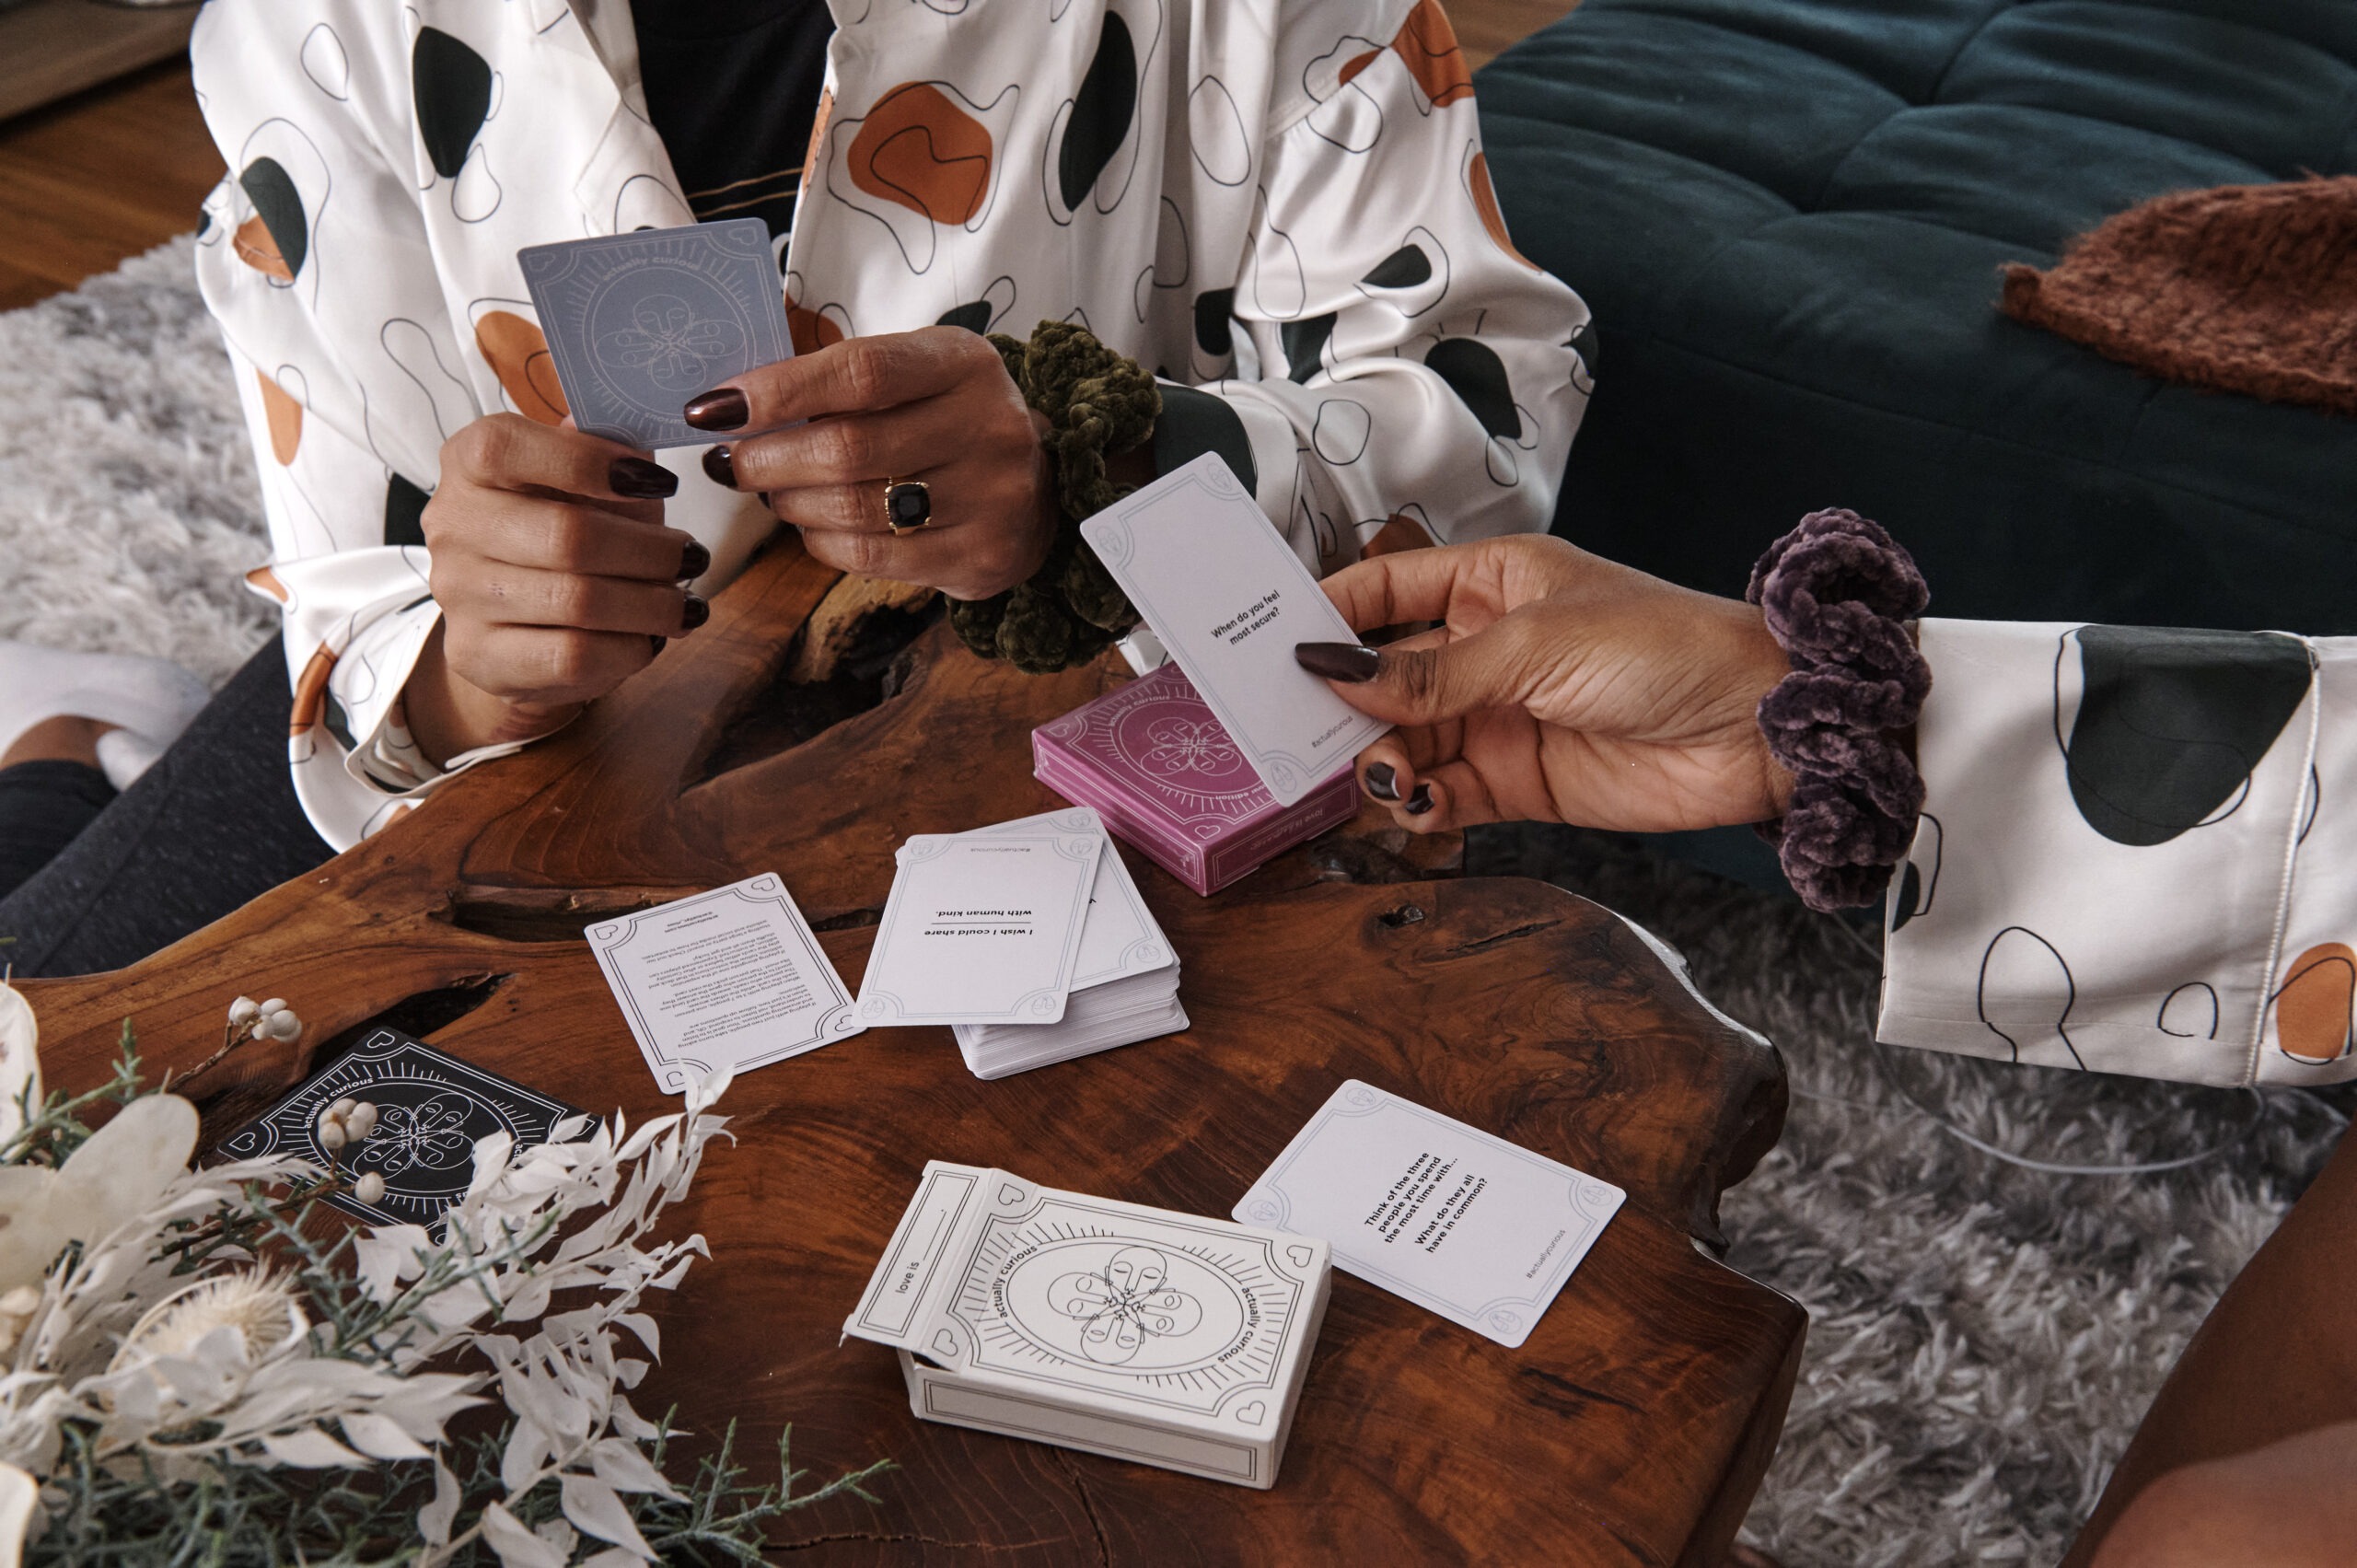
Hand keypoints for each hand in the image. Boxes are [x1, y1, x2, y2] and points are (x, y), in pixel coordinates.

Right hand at [408, 414, 708, 762]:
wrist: (520, 616)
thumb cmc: (564, 524)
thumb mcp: (589, 477)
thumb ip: (611, 449)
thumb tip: (643, 448)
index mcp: (469, 460)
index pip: (506, 448)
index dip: (589, 463)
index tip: (658, 482)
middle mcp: (452, 524)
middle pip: (566, 536)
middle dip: (649, 550)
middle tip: (691, 556)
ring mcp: (458, 593)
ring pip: (576, 602)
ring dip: (650, 605)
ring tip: (684, 604)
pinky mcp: (477, 656)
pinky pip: (571, 656)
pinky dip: (627, 648)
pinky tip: (650, 638)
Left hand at [682, 327, 1055, 600]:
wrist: (1041, 490)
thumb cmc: (949, 421)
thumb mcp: (916, 373)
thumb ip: (838, 377)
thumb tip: (733, 401)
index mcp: (964, 363)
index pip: (861, 371)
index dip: (779, 390)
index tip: (714, 406)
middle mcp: (989, 426)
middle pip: (848, 448)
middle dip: (767, 458)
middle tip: (729, 461)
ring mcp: (991, 497)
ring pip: (854, 509)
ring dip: (790, 502)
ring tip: (771, 491)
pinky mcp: (980, 557)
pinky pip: (871, 558)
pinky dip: (822, 542)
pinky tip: (812, 525)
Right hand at [1294, 535, 1794, 833]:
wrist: (1755, 729)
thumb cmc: (1671, 647)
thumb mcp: (1536, 644)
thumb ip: (1431, 671)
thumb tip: (1338, 673)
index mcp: (1490, 584)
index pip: (1383, 591)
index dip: (1328, 616)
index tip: (1271, 644)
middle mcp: (1486, 649)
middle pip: (1383, 677)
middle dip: (1342, 705)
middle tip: (1296, 730)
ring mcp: (1498, 718)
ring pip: (1405, 741)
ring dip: (1379, 761)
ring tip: (1376, 775)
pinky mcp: (1517, 782)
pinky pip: (1443, 794)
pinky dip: (1419, 803)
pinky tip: (1415, 803)